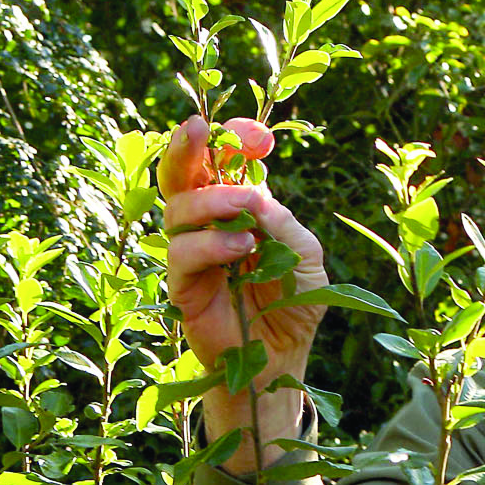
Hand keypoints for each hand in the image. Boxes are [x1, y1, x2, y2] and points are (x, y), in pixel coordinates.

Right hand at [158, 115, 327, 470]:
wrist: (283, 358)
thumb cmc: (296, 304)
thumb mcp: (306, 257)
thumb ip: (285, 224)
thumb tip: (255, 194)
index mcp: (237, 212)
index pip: (216, 167)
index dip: (217, 144)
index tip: (226, 126)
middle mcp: (208, 228)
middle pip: (182, 179)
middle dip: (186, 150)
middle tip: (196, 129)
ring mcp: (191, 256)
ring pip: (178, 211)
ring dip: (211, 203)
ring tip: (244, 217)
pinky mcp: (181, 288)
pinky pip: (181, 255)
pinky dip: (210, 245)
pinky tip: (239, 249)